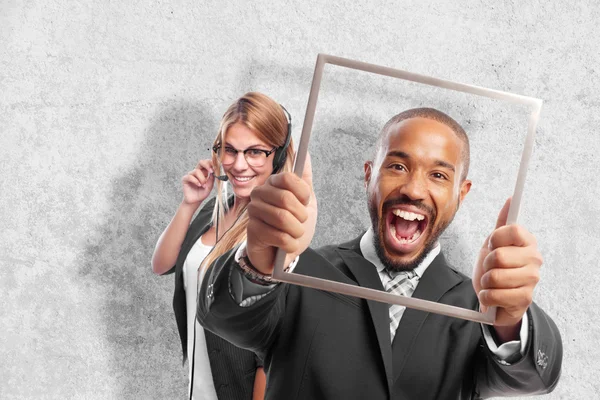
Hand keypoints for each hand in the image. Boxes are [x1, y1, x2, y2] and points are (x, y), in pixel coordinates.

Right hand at [181, 159, 214, 204]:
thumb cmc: (202, 193)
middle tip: (211, 171)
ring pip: (196, 171)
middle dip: (207, 165)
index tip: (215, 167)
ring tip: (203, 185)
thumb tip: (214, 171)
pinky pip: (190, 177)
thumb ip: (212, 179)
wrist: (195, 201)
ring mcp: (191, 175)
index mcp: (204, 172)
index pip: (207, 163)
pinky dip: (196, 181)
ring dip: (202, 179)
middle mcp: (197, 172)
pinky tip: (198, 185)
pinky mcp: (185, 179)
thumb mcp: (209, 186)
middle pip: (201, 162)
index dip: (211, 163)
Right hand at [246, 153, 317, 273]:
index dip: (302, 192)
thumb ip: (305, 179)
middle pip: (285, 198)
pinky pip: (279, 236)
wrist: (280, 254)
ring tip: (294, 234)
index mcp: (273, 183)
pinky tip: (287, 244)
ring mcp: (253, 211)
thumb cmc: (292, 226)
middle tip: (300, 223)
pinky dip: (290, 244)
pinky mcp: (252, 230)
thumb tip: (306, 153)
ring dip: (296, 231)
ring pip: (283, 218)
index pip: (288, 178)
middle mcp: (260, 193)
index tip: (305, 202)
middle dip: (301, 216)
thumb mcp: (305, 202)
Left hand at [473, 198, 542, 339]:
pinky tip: (493, 297)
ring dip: (485, 282)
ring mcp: (532, 280)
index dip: (496, 239)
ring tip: (491, 283)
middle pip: (499, 255)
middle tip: (490, 268)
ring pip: (494, 276)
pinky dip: (486, 297)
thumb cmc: (497, 268)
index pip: (512, 229)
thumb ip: (502, 222)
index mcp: (528, 242)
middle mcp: (535, 259)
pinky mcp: (525, 299)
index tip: (493, 246)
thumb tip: (511, 200)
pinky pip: (494, 295)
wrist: (497, 297)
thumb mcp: (495, 243)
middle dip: (486, 264)